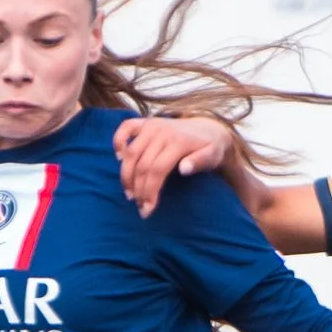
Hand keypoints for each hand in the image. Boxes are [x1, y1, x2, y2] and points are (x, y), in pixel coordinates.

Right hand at [115, 114, 231, 216]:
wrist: (208, 128)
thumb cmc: (209, 148)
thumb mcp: (213, 156)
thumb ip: (200, 162)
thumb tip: (184, 169)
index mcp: (178, 142)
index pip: (157, 170)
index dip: (149, 191)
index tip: (147, 209)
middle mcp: (162, 132)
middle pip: (142, 165)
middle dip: (138, 189)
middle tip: (139, 206)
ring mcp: (152, 125)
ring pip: (130, 153)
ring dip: (126, 175)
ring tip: (130, 193)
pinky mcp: (145, 122)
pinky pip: (125, 128)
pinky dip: (118, 141)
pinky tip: (119, 158)